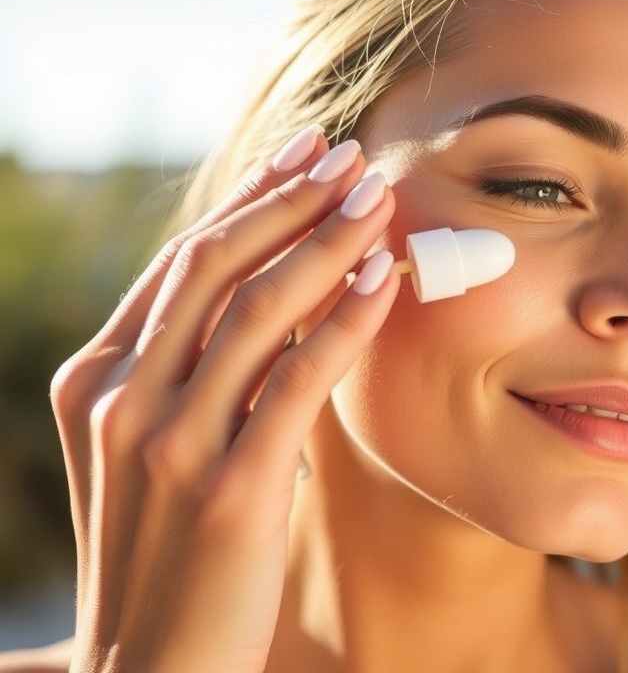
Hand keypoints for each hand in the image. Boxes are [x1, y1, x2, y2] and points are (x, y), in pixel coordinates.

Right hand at [50, 127, 397, 672]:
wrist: (152, 667)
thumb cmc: (170, 551)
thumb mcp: (162, 447)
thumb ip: (199, 373)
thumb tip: (281, 294)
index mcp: (98, 380)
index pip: (183, 263)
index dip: (248, 199)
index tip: (302, 153)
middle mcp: (123, 399)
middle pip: (216, 266)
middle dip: (289, 198)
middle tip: (350, 154)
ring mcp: (170, 442)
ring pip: (259, 309)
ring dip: (325, 243)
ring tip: (377, 198)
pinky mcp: (230, 488)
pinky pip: (298, 380)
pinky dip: (345, 323)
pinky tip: (383, 282)